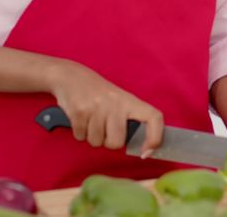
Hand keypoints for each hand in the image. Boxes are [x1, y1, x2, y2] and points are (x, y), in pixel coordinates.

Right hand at [48, 60, 163, 155]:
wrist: (71, 76)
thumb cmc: (97, 93)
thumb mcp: (118, 100)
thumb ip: (128, 119)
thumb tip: (141, 148)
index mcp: (130, 101)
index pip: (154, 117)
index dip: (155, 137)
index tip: (146, 151)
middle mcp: (116, 103)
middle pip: (117, 142)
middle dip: (107, 142)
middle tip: (103, 129)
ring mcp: (97, 106)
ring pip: (96, 142)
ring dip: (91, 136)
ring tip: (90, 120)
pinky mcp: (79, 111)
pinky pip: (81, 136)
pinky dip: (79, 133)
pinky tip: (80, 118)